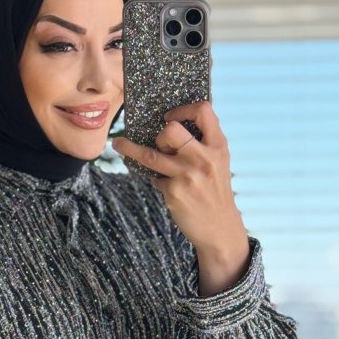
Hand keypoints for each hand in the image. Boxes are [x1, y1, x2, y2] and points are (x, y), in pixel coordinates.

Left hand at [111, 102, 250, 294]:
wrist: (221, 229)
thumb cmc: (216, 192)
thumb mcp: (219, 163)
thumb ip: (203, 145)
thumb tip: (170, 127)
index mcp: (218, 146)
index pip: (203, 111)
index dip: (183, 109)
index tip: (170, 117)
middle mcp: (204, 158)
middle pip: (171, 131)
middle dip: (161, 135)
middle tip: (161, 145)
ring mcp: (187, 176)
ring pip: (150, 155)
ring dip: (130, 148)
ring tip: (118, 144)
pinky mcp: (174, 193)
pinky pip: (155, 179)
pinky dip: (157, 181)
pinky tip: (168, 188)